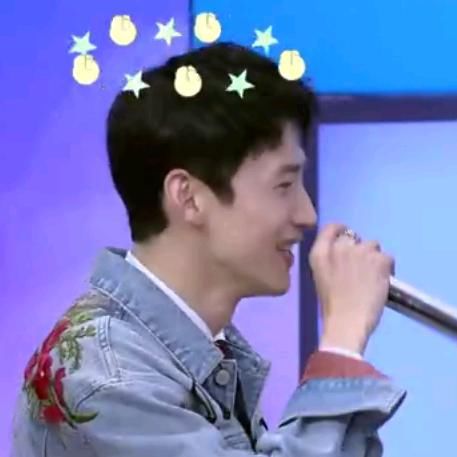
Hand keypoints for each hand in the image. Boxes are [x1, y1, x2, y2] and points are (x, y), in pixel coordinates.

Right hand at [308, 223, 394, 354]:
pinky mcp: (380, 260)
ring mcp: (361, 251)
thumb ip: (329, 259)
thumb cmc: (331, 306)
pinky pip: (388, 257)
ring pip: (373, 245)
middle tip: (361, 268)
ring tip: (372, 276)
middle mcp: (339, 247)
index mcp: (320, 252)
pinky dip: (387, 269)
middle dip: (358, 249)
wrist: (347, 322)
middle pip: (354, 237)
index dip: (341, 231)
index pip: (332, 227)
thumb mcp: (320, 276)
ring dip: (373, 258)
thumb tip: (344, 253)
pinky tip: (382, 282)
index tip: (348, 239)